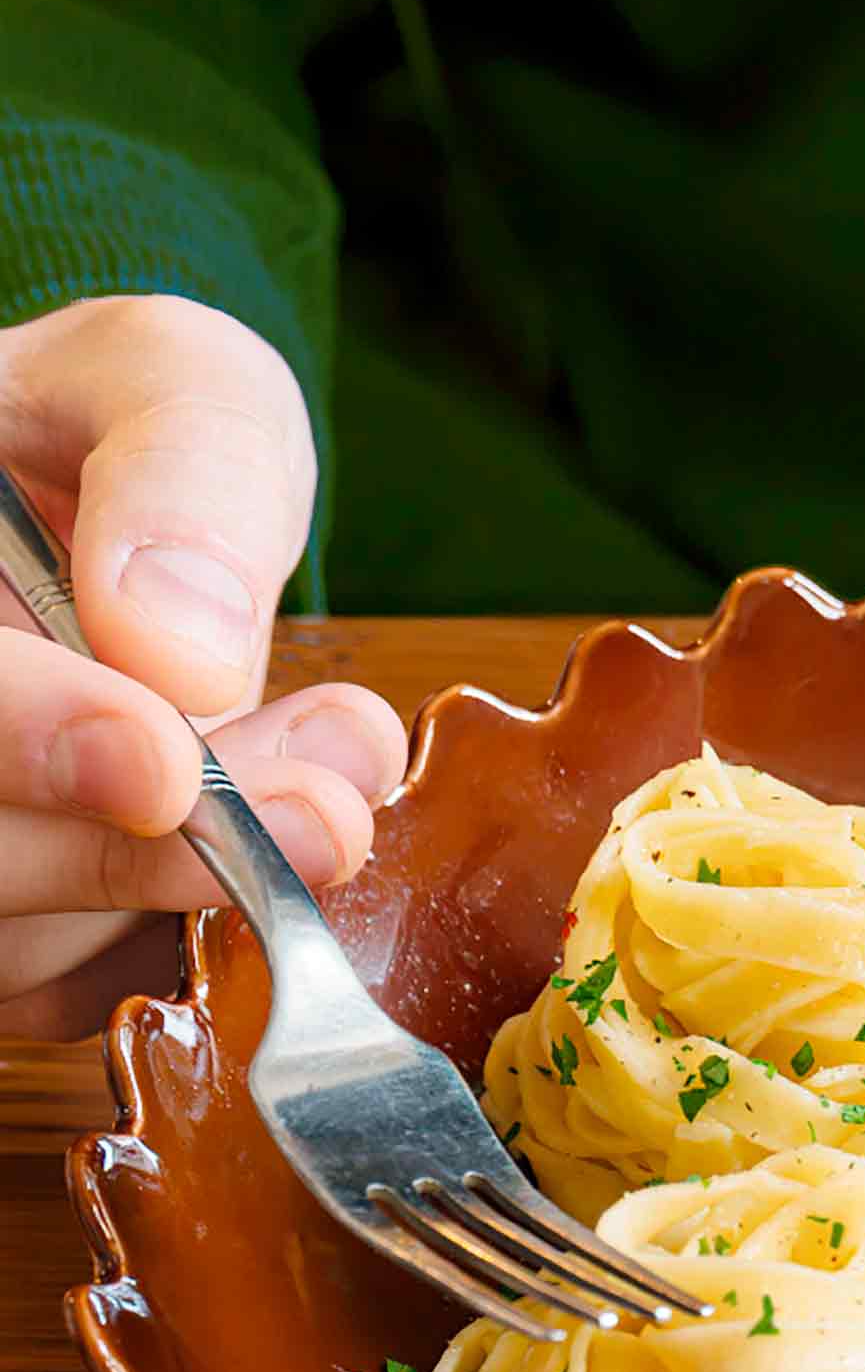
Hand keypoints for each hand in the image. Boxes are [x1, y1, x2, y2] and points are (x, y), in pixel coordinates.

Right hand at [0, 295, 406, 1037]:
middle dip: (127, 856)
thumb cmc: (129, 446)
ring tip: (325, 800)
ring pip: (8, 942)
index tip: (164, 762)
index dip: (19, 741)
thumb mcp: (168, 382)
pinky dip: (166, 943)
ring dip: (172, 902)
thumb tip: (180, 650)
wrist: (124, 519)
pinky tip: (256, 855)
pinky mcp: (6, 919)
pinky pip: (59, 989)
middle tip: (323, 817)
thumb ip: (182, 466)